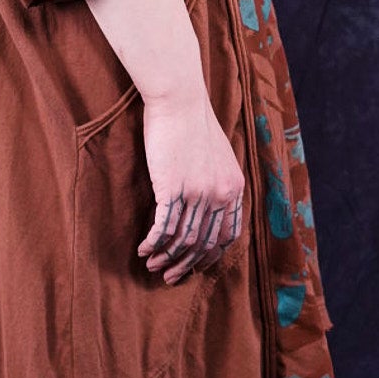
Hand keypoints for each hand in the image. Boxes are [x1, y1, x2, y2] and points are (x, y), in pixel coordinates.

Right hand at [136, 84, 245, 284]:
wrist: (180, 101)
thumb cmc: (194, 123)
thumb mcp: (220, 155)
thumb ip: (220, 180)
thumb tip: (212, 200)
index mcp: (235, 188)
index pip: (228, 235)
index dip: (211, 255)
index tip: (197, 265)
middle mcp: (219, 195)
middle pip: (204, 243)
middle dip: (186, 264)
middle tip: (171, 276)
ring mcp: (197, 193)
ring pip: (183, 239)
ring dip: (166, 257)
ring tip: (152, 265)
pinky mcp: (172, 188)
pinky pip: (164, 226)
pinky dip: (153, 242)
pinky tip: (143, 249)